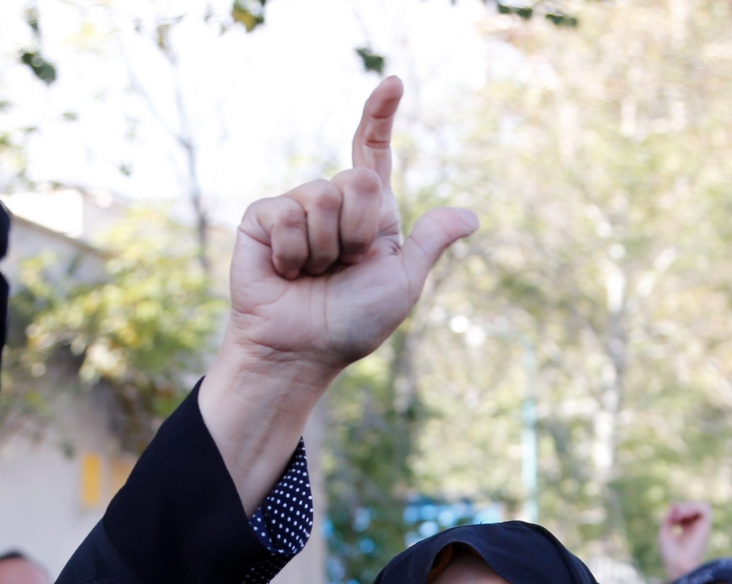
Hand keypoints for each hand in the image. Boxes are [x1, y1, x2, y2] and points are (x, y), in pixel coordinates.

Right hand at [202, 78, 476, 509]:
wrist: (300, 351)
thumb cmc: (351, 325)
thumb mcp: (401, 284)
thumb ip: (428, 244)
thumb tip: (470, 216)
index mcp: (369, 216)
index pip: (373, 154)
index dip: (380, 116)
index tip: (394, 83)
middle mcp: (332, 205)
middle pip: (358, 180)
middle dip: (360, 229)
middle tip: (344, 265)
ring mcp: (295, 208)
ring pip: (322, 196)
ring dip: (325, 247)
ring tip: (313, 274)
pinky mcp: (261, 218)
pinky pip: (286, 213)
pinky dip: (293, 250)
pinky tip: (285, 272)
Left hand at [658, 502, 712, 581]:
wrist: (678, 564)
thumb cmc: (670, 553)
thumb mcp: (665, 531)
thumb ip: (669, 516)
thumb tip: (675, 502)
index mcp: (686, 530)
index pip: (684, 511)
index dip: (677, 510)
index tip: (670, 519)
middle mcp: (696, 527)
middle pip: (692, 507)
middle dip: (682, 507)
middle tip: (673, 518)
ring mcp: (702, 527)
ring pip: (700, 506)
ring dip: (688, 506)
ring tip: (679, 515)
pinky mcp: (707, 526)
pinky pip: (705, 508)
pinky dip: (693, 508)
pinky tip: (684, 515)